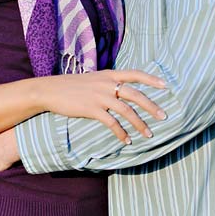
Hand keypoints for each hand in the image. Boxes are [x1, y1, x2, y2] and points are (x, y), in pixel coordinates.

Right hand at [0, 68, 167, 175]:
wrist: (48, 90)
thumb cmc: (70, 86)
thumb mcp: (91, 79)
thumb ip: (107, 82)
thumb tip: (120, 88)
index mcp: (109, 75)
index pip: (135, 74)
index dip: (152, 79)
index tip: (166, 86)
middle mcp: (107, 84)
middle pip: (136, 94)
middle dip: (152, 106)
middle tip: (165, 117)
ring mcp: (99, 96)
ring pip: (127, 111)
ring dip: (140, 124)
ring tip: (149, 135)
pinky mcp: (91, 109)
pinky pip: (111, 123)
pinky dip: (121, 133)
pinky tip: (127, 141)